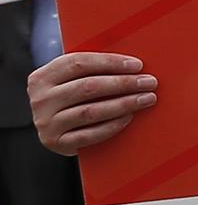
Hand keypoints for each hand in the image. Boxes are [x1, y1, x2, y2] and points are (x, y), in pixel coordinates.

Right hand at [28, 53, 157, 153]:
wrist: (55, 130)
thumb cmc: (71, 97)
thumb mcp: (71, 80)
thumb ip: (92, 69)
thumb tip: (132, 64)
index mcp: (43, 77)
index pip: (79, 63)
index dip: (111, 62)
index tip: (137, 65)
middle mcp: (41, 99)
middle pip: (88, 86)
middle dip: (123, 83)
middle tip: (149, 82)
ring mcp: (46, 122)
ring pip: (90, 111)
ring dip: (124, 104)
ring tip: (146, 99)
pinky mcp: (56, 142)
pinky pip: (90, 134)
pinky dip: (113, 125)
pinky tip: (129, 117)